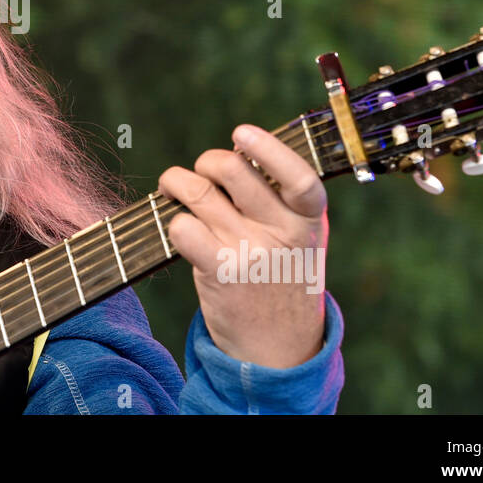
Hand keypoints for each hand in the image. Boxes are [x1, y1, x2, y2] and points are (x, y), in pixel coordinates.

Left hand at [160, 123, 328, 368]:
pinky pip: (182, 227)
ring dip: (176, 182)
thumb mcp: (302, 239)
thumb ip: (281, 199)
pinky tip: (178, 227)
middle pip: (232, 171)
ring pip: (198, 192)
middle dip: (206, 161)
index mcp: (310, 220)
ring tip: (173, 187)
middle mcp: (283, 233)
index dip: (269, 148)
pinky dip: (173, 220)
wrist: (280, 350)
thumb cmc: (284, 278)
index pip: (299, 176)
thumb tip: (235, 151)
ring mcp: (250, 252)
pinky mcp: (219, 272)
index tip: (241, 132)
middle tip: (201, 171)